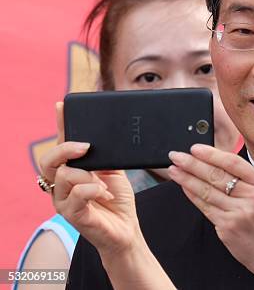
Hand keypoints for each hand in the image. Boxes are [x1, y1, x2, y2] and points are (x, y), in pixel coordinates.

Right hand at [39, 102, 141, 257]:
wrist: (126, 229)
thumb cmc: (117, 200)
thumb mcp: (113, 171)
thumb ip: (105, 155)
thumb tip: (104, 135)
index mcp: (71, 170)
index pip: (60, 144)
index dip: (60, 125)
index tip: (62, 105)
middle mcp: (61, 184)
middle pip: (48, 160)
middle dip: (65, 149)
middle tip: (86, 146)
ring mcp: (63, 200)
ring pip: (63, 175)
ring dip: (88, 176)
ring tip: (105, 184)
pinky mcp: (71, 214)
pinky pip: (76, 194)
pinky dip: (94, 190)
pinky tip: (105, 195)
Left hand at [167, 145, 253, 283]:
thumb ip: (247, 180)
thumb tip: (217, 161)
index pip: (234, 163)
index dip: (212, 154)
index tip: (195, 148)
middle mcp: (252, 198)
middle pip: (216, 175)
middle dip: (192, 163)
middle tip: (176, 156)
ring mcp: (239, 213)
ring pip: (207, 191)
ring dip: (186, 179)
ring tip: (174, 170)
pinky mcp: (227, 227)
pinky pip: (205, 207)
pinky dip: (192, 195)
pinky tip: (184, 187)